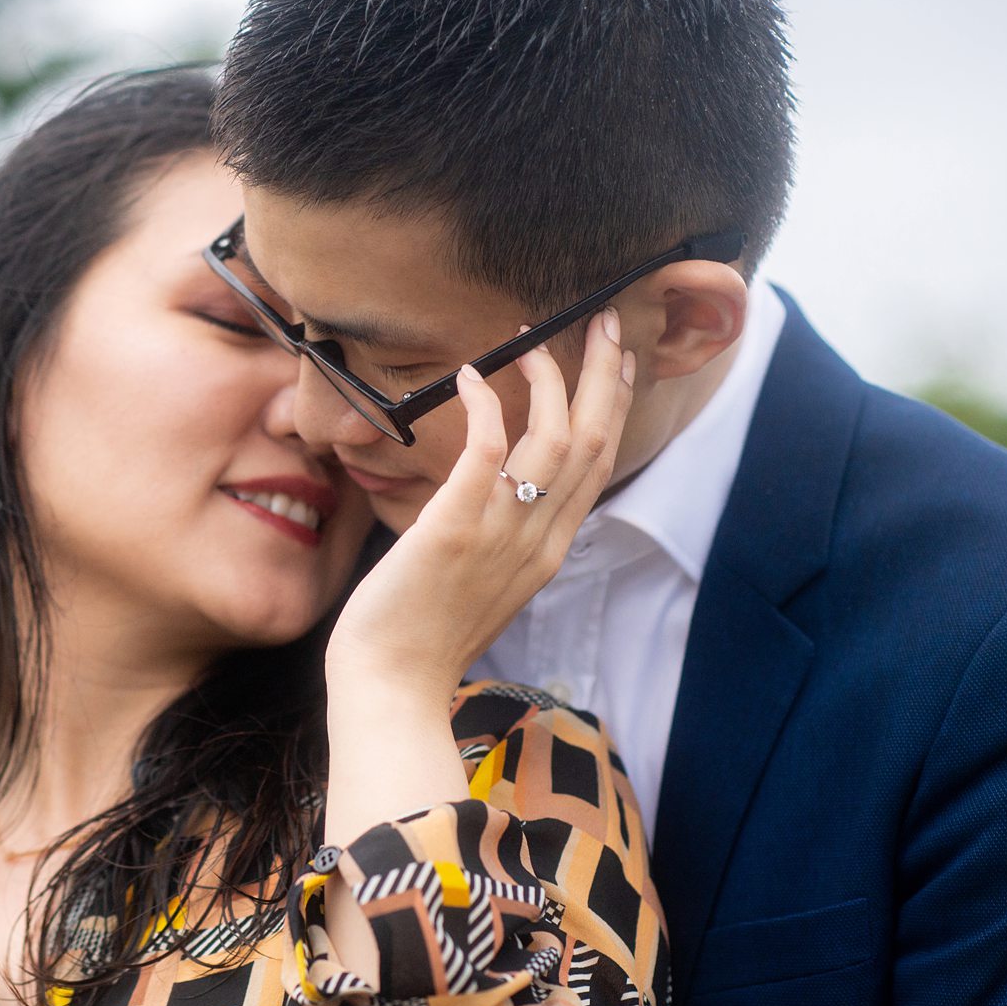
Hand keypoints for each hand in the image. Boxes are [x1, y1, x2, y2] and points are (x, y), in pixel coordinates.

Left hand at [324, 308, 636, 699]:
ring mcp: (499, 535)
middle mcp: (537, 540)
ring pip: (554, 440)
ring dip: (549, 379)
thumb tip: (499, 491)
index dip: (612, 405)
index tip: (615, 360)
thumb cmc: (421, 634)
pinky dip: (485, 408)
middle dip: (603, 375)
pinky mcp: (453, 531)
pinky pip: (486, 454)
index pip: (599, 465)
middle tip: (600, 320)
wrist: (391, 685)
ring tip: (530, 336)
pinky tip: (470, 375)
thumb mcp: (484, 582)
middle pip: (594, 442)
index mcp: (548, 551)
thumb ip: (504, 536)